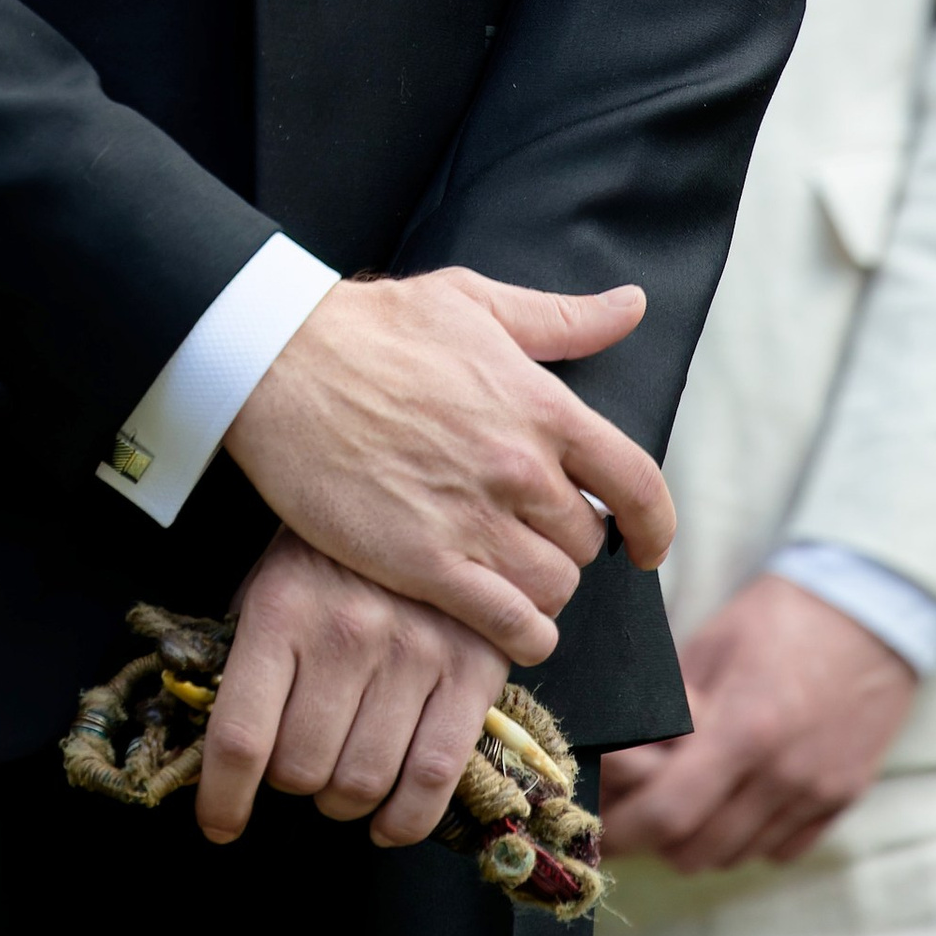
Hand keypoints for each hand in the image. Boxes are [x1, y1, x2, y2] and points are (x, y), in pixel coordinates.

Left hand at [196, 530, 509, 850]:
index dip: (223, 798)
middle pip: (300, 769)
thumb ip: (248, 656)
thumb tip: (223, 749)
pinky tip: (386, 819)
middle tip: (300, 763)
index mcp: (282, 606)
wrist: (431, 490)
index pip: (240, 736)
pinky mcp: (471, 670)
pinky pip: (432, 779)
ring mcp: (413, 652)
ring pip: (361, 783)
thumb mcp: (272, 579)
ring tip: (342, 777)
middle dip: (292, 782)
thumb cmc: (334, 550)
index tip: (220, 824)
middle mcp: (346, 630)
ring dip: (343, 801)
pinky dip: (404, 820)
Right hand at [224, 269, 670, 668]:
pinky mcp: (426, 564)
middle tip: (533, 537)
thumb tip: (632, 306)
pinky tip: (504, 624)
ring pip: (554, 587)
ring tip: (512, 577)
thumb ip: (560, 317)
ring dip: (541, 588)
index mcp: (539, 403)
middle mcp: (519, 466)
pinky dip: (520, 635)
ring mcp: (474, 519)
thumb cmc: (373, 325)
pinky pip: (509, 625)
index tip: (648, 543)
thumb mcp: (472, 300)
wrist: (282, 361)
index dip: (654, 524)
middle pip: (587, 542)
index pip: (635, 481)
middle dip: (568, 543)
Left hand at [596, 572, 922, 869]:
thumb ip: (671, 710)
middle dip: (653, 840)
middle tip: (629, 814)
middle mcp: (784, 775)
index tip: (595, 824)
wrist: (872, 609)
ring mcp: (818, 794)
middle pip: (699, 850)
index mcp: (746, 727)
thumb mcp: (711, 647)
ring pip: (737, 856)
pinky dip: (746, 838)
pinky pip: (780, 850)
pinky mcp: (842, 800)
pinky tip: (731, 801)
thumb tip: (622, 756)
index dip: (623, 828)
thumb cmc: (781, 616)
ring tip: (678, 805)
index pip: (670, 812)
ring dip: (699, 841)